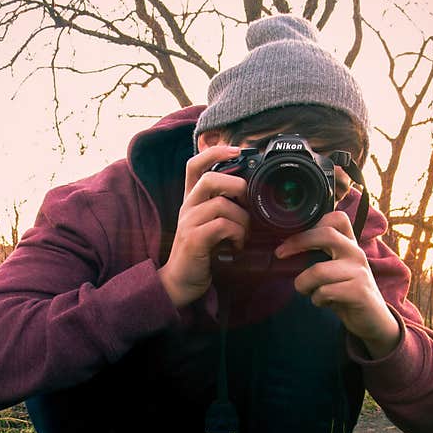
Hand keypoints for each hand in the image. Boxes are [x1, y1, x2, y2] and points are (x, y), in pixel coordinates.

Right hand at [157, 145, 249, 307]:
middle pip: (209, 179)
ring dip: (242, 220)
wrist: (181, 282)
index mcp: (192, 200)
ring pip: (221, 205)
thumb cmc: (202, 253)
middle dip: (237, 186)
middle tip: (249, 204)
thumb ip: (225, 208)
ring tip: (244, 236)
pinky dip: (236, 235)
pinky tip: (236, 247)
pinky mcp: (193, 240)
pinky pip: (221, 226)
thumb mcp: (212, 225)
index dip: (215, 152)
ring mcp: (188, 223)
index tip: (237, 150)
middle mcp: (187, 207)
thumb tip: (251, 194)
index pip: (195, 164)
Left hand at [275, 209, 400, 358]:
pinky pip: (325, 291)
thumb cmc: (346, 292)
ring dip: (303, 284)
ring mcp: (360, 271)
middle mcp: (356, 253)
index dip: (311, 223)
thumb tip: (283, 249)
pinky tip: (324, 302)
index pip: (336, 218)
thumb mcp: (334, 269)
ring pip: (318, 270)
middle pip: (326, 235)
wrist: (373, 320)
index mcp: (349, 244)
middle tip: (279, 254)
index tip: (289, 237)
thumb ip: (318, 255)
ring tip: (308, 291)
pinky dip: (317, 299)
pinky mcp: (360, 291)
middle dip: (298, 243)